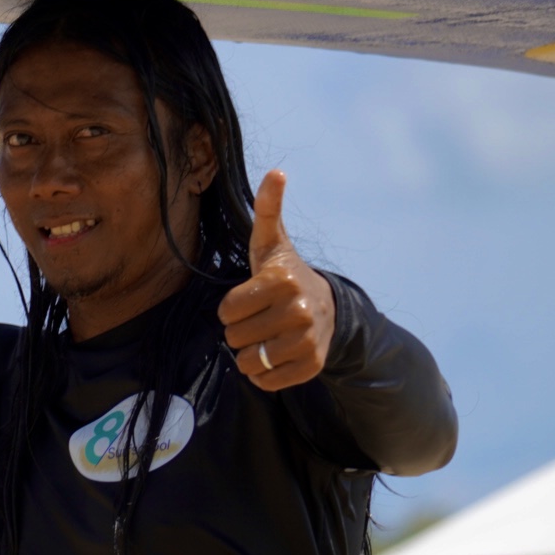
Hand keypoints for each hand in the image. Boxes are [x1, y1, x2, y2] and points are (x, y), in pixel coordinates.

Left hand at [217, 170, 334, 391]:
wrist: (328, 308)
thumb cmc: (285, 274)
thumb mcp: (271, 242)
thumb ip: (267, 209)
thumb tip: (276, 172)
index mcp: (281, 281)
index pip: (226, 311)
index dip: (231, 308)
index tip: (249, 299)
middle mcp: (298, 312)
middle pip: (235, 337)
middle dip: (239, 331)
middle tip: (258, 318)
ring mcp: (308, 341)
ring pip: (249, 363)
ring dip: (248, 355)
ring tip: (264, 337)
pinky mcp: (313, 366)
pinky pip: (266, 382)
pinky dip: (263, 375)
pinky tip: (274, 355)